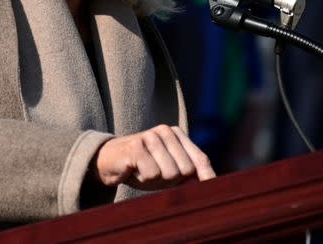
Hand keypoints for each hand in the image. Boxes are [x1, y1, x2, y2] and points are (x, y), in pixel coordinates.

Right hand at [90, 125, 214, 189]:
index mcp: (177, 134)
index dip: (208, 177)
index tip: (214, 191)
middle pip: (186, 170)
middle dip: (172, 180)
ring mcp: (150, 136)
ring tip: (144, 170)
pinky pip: (151, 174)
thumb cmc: (143, 167)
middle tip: (155, 173)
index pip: (200, 159)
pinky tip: (134, 170)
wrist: (108, 160)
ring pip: (170, 173)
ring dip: (156, 180)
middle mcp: (166, 131)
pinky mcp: (135, 146)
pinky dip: (143, 178)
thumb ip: (190, 175)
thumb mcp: (168, 170)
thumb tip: (213, 186)